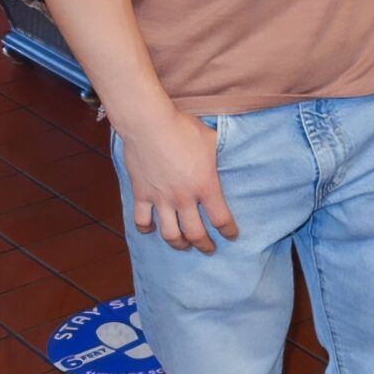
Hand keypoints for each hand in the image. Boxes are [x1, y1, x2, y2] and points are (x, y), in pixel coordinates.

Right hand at [120, 110, 236, 253]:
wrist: (149, 124)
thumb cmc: (183, 128)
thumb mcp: (211, 140)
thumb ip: (219, 154)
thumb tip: (226, 153)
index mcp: (205, 186)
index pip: (221, 218)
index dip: (229, 230)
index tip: (232, 235)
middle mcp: (183, 198)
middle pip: (195, 233)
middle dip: (204, 245)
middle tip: (209, 249)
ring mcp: (160, 198)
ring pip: (169, 234)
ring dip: (178, 244)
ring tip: (183, 245)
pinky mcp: (141, 194)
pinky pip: (141, 220)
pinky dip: (146, 228)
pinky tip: (152, 229)